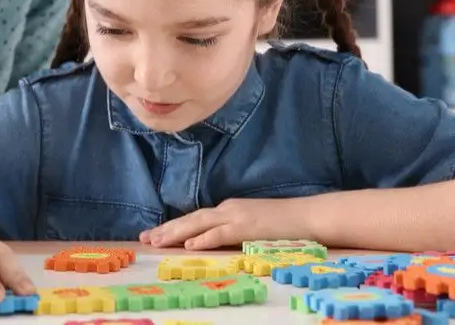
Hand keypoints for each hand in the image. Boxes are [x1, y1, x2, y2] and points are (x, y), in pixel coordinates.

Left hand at [138, 198, 309, 250]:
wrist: (308, 216)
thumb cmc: (284, 224)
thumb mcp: (252, 225)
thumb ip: (232, 230)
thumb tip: (212, 241)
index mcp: (229, 209)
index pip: (196, 217)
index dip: (173, 226)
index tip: (154, 234)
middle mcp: (228, 209)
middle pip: (191, 218)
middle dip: (167, 229)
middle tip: (145, 238)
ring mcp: (237, 216)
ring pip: (199, 223)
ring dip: (176, 233)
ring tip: (157, 241)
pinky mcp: (247, 227)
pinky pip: (220, 233)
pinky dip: (204, 239)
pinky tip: (189, 245)